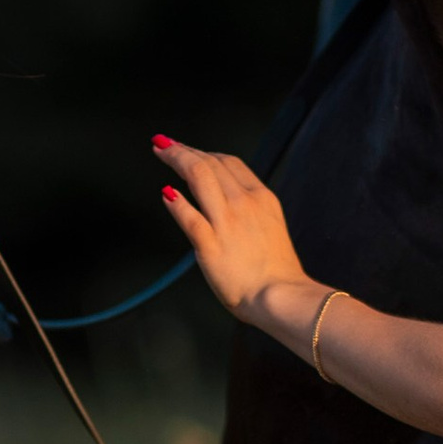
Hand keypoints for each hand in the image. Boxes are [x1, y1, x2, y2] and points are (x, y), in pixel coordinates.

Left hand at [154, 136, 307, 323]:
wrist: (281, 298)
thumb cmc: (277, 272)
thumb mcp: (271, 228)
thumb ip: (251, 212)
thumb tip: (228, 205)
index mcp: (261, 198)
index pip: (229, 162)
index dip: (205, 151)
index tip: (189, 149)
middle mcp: (244, 204)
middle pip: (211, 163)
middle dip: (185, 150)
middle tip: (165, 145)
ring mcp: (227, 223)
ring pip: (199, 177)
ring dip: (177, 159)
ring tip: (161, 152)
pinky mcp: (211, 245)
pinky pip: (189, 216)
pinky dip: (176, 202)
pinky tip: (166, 193)